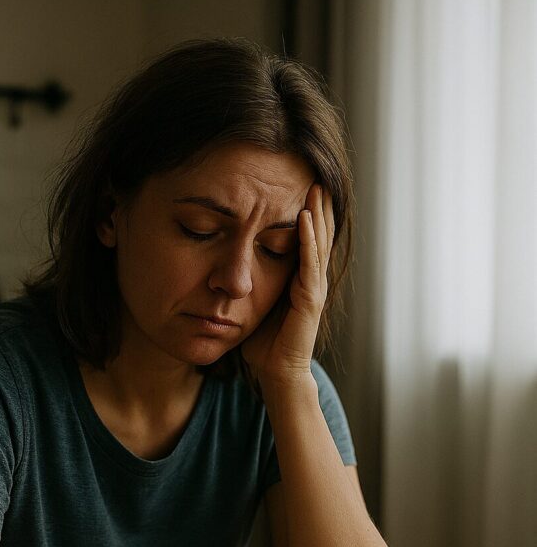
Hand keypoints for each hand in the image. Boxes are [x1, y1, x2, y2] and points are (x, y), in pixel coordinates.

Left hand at [241, 182, 334, 389]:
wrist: (277, 373)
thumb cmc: (265, 343)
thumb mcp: (255, 302)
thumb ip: (250, 281)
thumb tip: (227, 262)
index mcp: (300, 278)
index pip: (307, 238)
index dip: (308, 212)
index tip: (302, 184)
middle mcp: (311, 279)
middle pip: (319, 234)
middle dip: (318, 204)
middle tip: (316, 173)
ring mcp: (313, 288)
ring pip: (319, 243)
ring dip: (317, 213)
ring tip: (315, 186)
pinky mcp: (310, 300)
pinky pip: (309, 264)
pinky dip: (307, 240)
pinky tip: (304, 218)